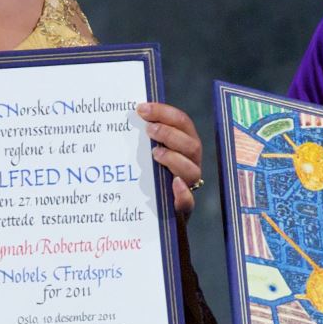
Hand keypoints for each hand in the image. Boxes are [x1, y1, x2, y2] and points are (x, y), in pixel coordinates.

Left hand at [139, 101, 202, 217]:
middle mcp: (190, 164)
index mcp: (184, 146)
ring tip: (155, 154)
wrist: (152, 214)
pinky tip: (174, 184)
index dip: (164, 112)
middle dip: (170, 133)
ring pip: (192, 170)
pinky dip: (183, 193)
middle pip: (192, 145)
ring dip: (174, 158)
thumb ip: (145, 138)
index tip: (141, 108)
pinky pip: (188, 202)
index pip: (182, 123)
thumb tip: (130, 114)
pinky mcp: (182, 209)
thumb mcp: (146, 154)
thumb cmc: (146, 176)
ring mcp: (188, 186)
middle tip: (149, 130)